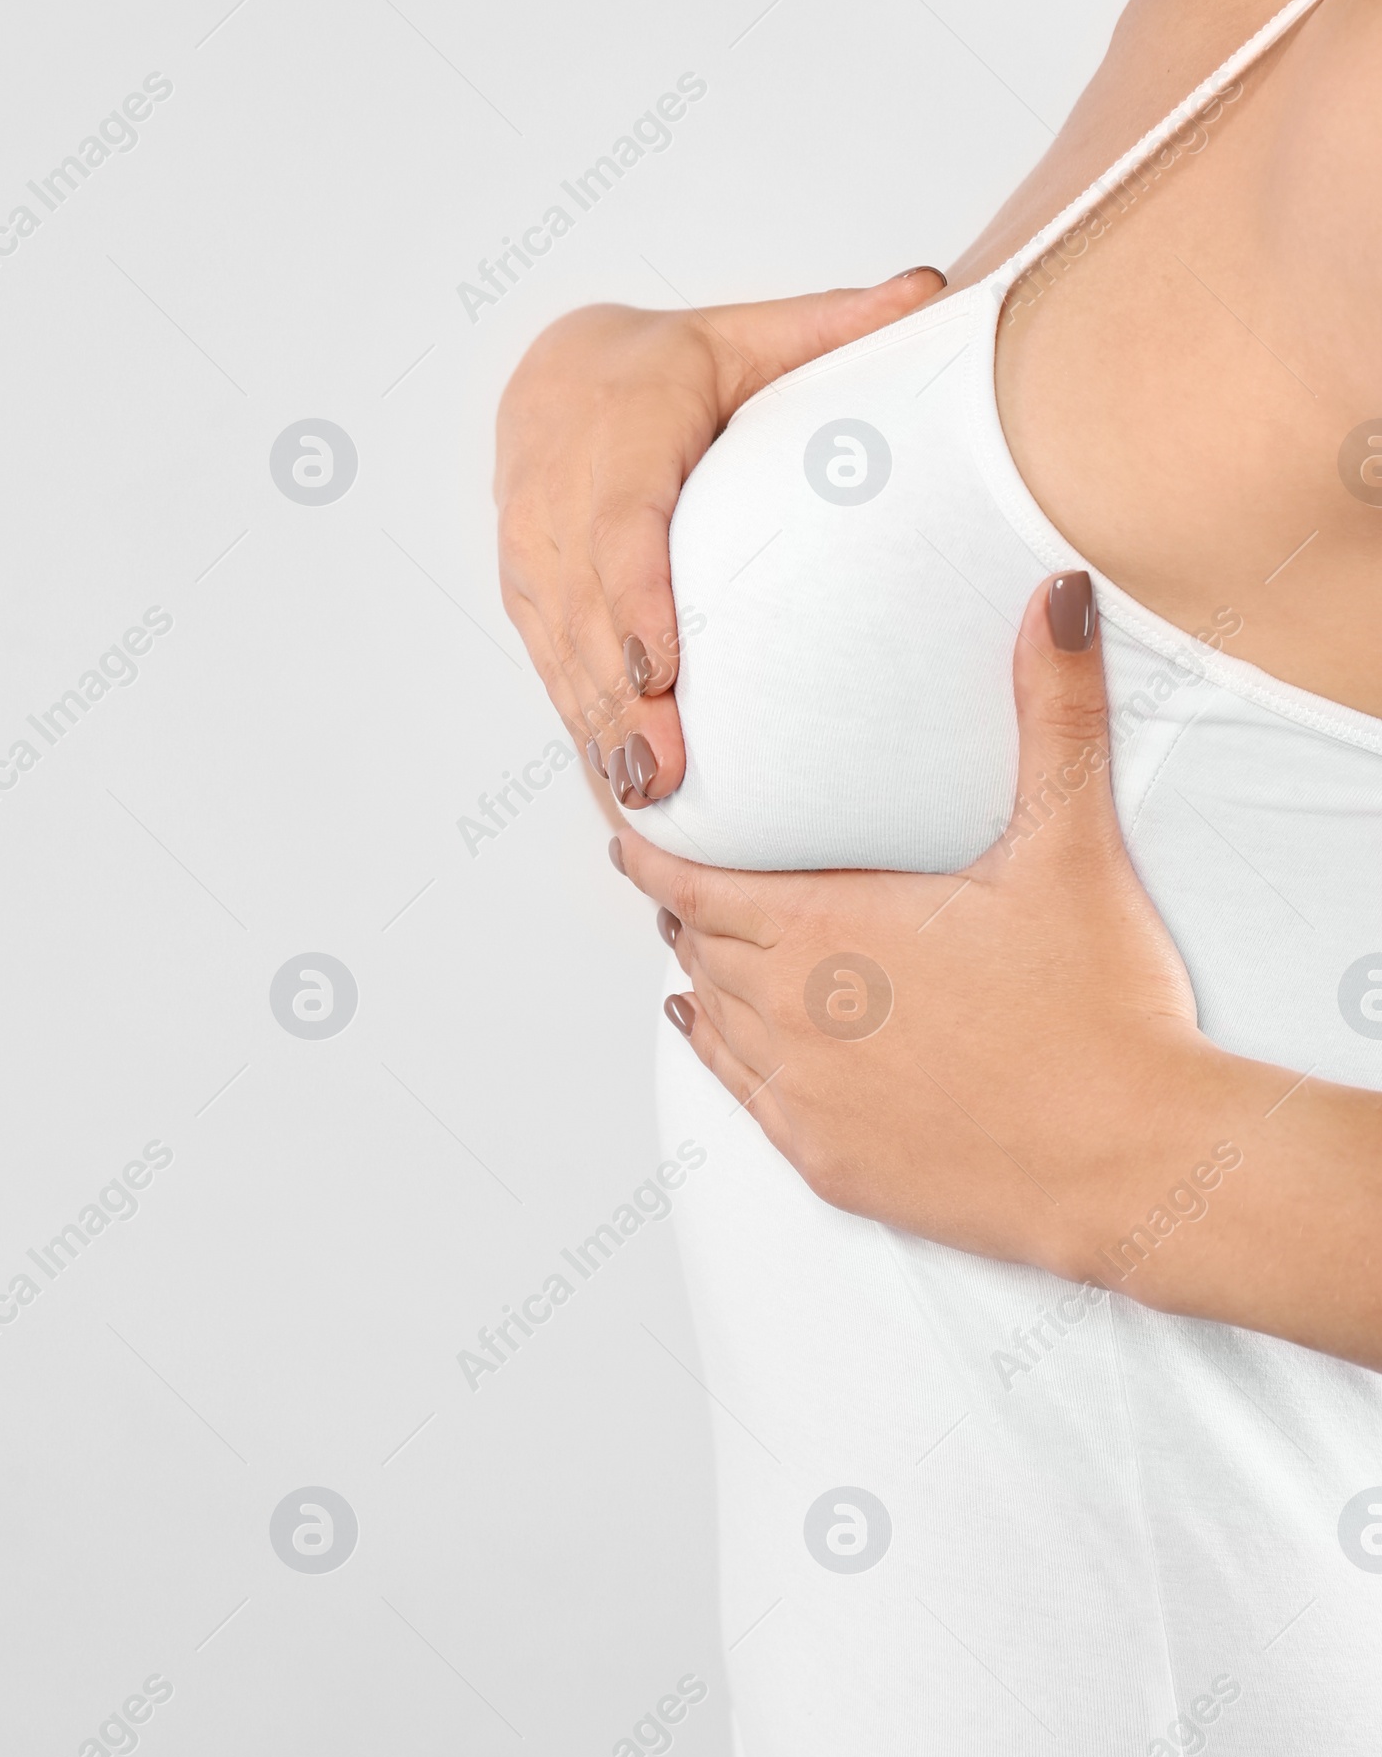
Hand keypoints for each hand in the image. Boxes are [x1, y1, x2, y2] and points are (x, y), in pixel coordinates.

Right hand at [494, 272, 946, 806]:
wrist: (556, 373)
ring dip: (596, 726)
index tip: (658, 664)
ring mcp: (532, 556)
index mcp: (618, 433)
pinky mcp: (526, 597)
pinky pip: (551, 668)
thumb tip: (930, 288)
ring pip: (561, 651)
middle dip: (618, 697)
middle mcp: (557, 499)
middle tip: (662, 770)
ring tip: (643, 793)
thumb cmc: (669, 366)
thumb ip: (835, 325)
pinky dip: (581, 726)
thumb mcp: (748, 336)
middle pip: (585, 612)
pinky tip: (617, 785)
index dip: (632, 599)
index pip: (620, 528)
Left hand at [615, 572, 1381, 1367]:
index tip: (623, 830)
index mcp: (826, 930)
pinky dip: (716, 1055)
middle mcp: (794, 1014)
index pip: (695, 884)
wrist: (1132, 1163)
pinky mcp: (831, 1164)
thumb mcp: (1071, 846)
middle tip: (669, 878)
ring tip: (687, 944)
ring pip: (714, 1021)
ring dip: (699, 977)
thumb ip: (1054, 712)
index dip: (652, 855)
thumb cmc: (1103, 1004)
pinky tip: (704, 1035)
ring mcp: (806, 1097)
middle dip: (683, 910)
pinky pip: (742, 1098)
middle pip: (701, 948)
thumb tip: (1058, 592)